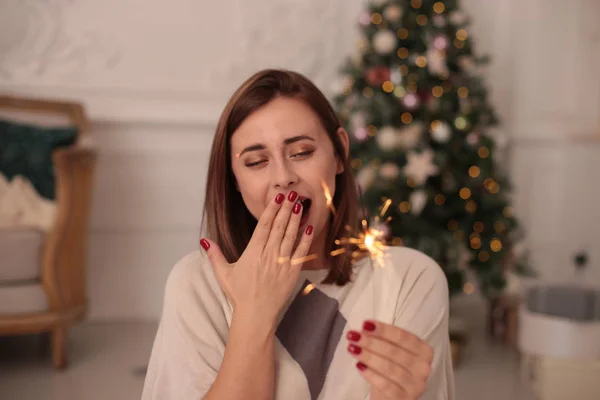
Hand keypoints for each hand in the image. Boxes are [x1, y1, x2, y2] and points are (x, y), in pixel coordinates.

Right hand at [200, 191, 313, 327]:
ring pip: (290, 236)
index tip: (277, 197)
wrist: (256, 315)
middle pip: (278, 227)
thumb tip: (204, 241)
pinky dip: (305, 239)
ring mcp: (281, 263)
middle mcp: (268, 255)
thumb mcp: (223, 273)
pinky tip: (309, 226)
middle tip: (293, 193)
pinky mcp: (292, 272)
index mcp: (252, 253)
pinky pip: (300, 252)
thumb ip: (215, 255)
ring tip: (300, 204)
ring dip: (296, 219)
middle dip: (286, 208)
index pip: (263, 226)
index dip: (271, 210)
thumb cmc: (239, 294)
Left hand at [346, 320, 433, 399]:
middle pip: (395, 352)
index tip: (365, 324)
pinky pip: (386, 385)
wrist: (391, 396)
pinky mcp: (405, 398)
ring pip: (390, 368)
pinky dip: (371, 374)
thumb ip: (384, 339)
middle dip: (372, 342)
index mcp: (424, 350)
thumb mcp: (392, 352)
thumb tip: (366, 327)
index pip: (404, 337)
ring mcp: (416, 385)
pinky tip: (359, 366)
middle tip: (354, 336)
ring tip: (352, 349)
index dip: (383, 330)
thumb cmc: (391, 369)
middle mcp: (423, 367)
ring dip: (368, 357)